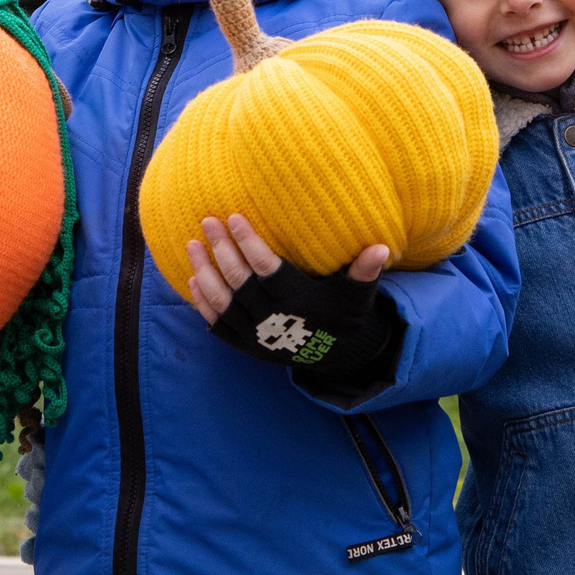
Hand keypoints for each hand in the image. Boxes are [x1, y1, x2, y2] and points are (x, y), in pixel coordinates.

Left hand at [187, 215, 402, 386]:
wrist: (335, 357)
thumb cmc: (344, 314)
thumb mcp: (357, 294)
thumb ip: (365, 270)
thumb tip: (382, 248)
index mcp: (296, 300)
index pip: (266, 268)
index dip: (249, 243)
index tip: (235, 218)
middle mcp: (271, 317)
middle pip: (239, 279)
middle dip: (221, 249)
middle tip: (208, 220)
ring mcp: (254, 333)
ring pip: (221, 300)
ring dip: (203, 271)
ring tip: (192, 244)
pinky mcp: (243, 345)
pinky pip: (217, 323)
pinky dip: (202, 303)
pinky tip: (191, 280)